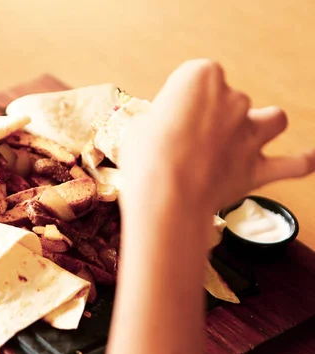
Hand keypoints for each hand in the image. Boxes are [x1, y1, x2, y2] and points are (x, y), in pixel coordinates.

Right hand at [119, 58, 314, 214]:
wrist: (165, 196)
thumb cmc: (146, 158)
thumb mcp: (137, 128)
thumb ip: (157, 122)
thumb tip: (156, 130)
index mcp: (201, 78)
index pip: (197, 76)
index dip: (182, 97)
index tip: (169, 115)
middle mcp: (232, 99)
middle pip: (231, 98)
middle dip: (214, 116)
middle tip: (188, 140)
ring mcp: (250, 133)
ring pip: (271, 120)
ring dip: (262, 125)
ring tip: (244, 137)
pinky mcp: (258, 167)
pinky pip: (293, 163)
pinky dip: (302, 161)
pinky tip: (309, 158)